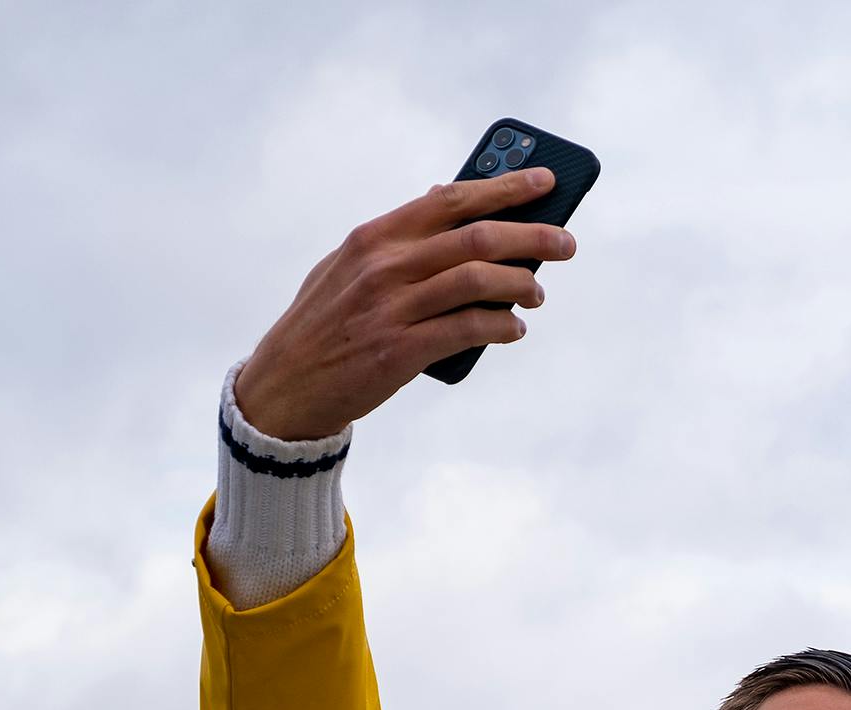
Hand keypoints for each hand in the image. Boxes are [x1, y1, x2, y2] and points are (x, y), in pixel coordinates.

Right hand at [234, 169, 576, 439]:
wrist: (284, 386)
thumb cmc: (324, 323)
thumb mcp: (346, 266)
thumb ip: (394, 236)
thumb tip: (441, 197)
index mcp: (374, 237)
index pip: (451, 200)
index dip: (505, 188)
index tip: (545, 182)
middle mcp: (384, 266)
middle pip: (476, 237)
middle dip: (533, 236)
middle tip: (566, 243)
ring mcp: (392, 308)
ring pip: (477, 280)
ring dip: (521, 284)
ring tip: (538, 293)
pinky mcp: (400, 351)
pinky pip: (467, 330)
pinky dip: (501, 326)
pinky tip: (514, 329)